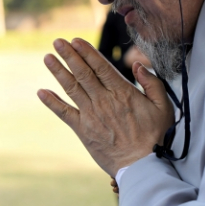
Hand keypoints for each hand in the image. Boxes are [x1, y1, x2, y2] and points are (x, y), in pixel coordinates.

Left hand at [37, 38, 173, 176]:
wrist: (142, 165)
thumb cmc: (156, 136)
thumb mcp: (163, 107)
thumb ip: (152, 83)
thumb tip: (139, 65)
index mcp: (122, 92)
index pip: (100, 66)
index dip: (86, 52)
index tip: (75, 40)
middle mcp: (103, 100)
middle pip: (82, 73)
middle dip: (69, 55)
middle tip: (57, 42)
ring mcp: (91, 115)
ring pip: (71, 88)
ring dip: (58, 72)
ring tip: (47, 58)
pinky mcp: (83, 130)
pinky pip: (64, 113)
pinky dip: (52, 102)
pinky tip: (41, 92)